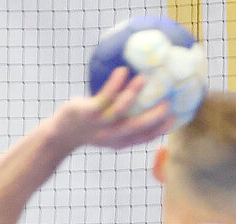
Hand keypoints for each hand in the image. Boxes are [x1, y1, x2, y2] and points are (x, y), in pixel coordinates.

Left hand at [49, 68, 177, 150]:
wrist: (60, 134)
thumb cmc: (88, 128)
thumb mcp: (108, 127)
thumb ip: (125, 116)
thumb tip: (144, 95)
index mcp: (120, 141)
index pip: (143, 138)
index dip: (159, 131)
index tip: (175, 119)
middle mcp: (111, 135)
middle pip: (136, 127)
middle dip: (152, 117)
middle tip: (167, 103)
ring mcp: (99, 124)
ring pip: (120, 111)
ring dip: (133, 94)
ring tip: (143, 78)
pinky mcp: (88, 113)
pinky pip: (104, 97)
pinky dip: (114, 84)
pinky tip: (122, 71)